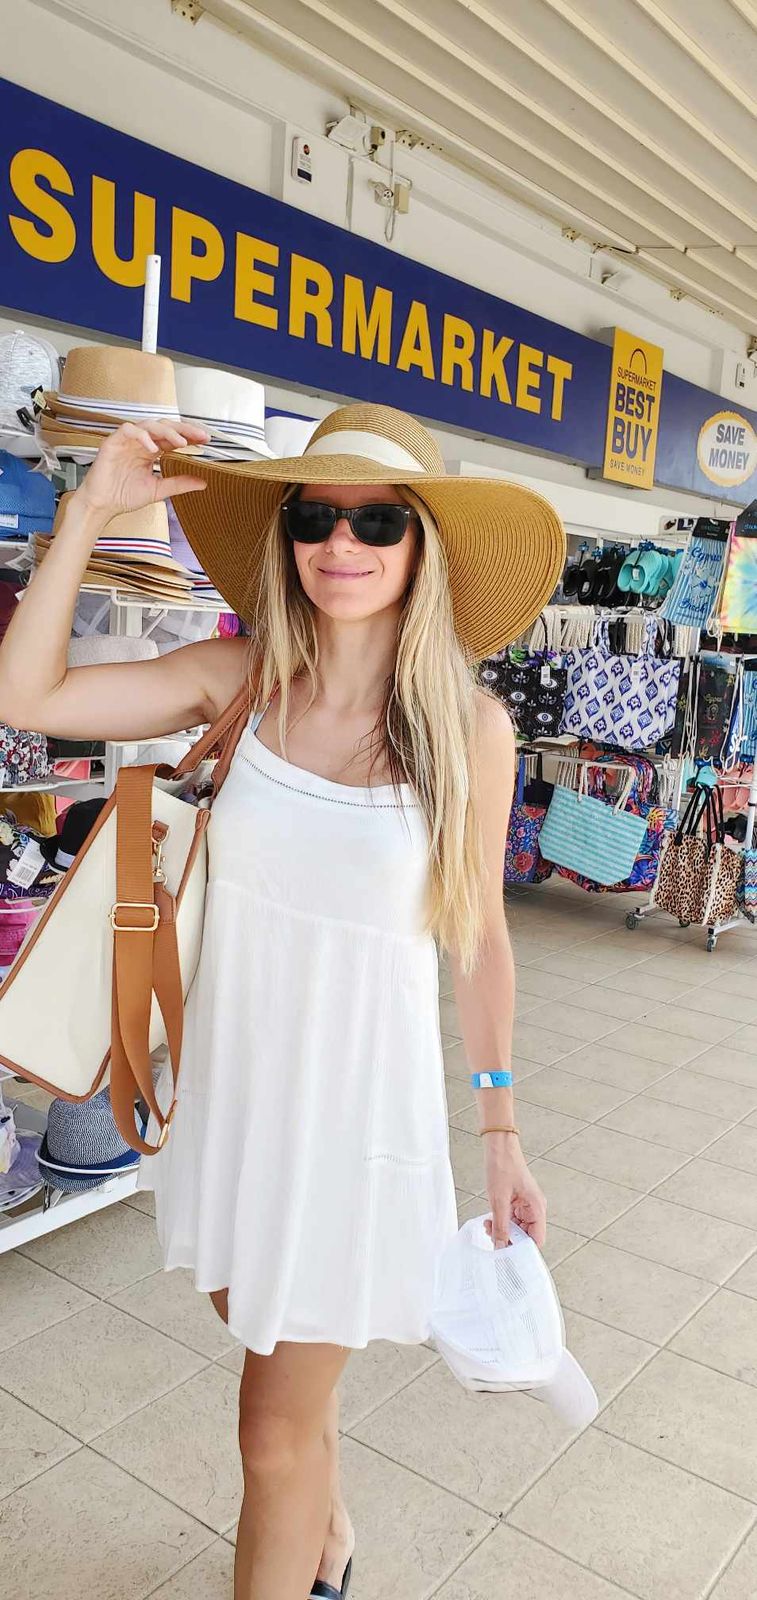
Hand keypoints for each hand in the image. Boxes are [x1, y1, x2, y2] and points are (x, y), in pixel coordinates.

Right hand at [74, 419, 209, 520]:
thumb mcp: (158, 490)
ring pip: (149, 425)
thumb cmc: (123, 495)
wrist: (102, 505)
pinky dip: (142, 436)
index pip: (173, 437)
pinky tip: (152, 448)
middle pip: (164, 426)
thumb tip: (202, 482)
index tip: (206, 441)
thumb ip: (179, 484)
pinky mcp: (113, 441)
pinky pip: (128, 430)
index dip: (189, 436)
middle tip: (200, 436)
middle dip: (183, 429)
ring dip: (166, 432)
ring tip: (180, 442)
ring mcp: (127, 440)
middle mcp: (141, 442)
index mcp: (151, 451)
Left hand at [482, 1132, 546, 1248]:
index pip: (536, 1240)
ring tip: (488, 1226)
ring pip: (517, 1229)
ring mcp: (525, 1206)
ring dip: (503, 1231)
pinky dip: (501, 1222)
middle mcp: (534, 1208)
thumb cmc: (503, 1166)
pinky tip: (490, 1220)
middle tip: (492, 1238)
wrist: (498, 1147)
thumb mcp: (499, 1200)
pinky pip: (511, 1219)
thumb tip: (500, 1246)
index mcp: (537, 1208)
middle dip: (509, 1239)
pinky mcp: (517, 1203)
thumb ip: (500, 1226)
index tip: (508, 1255)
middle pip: (526, 1236)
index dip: (523, 1250)